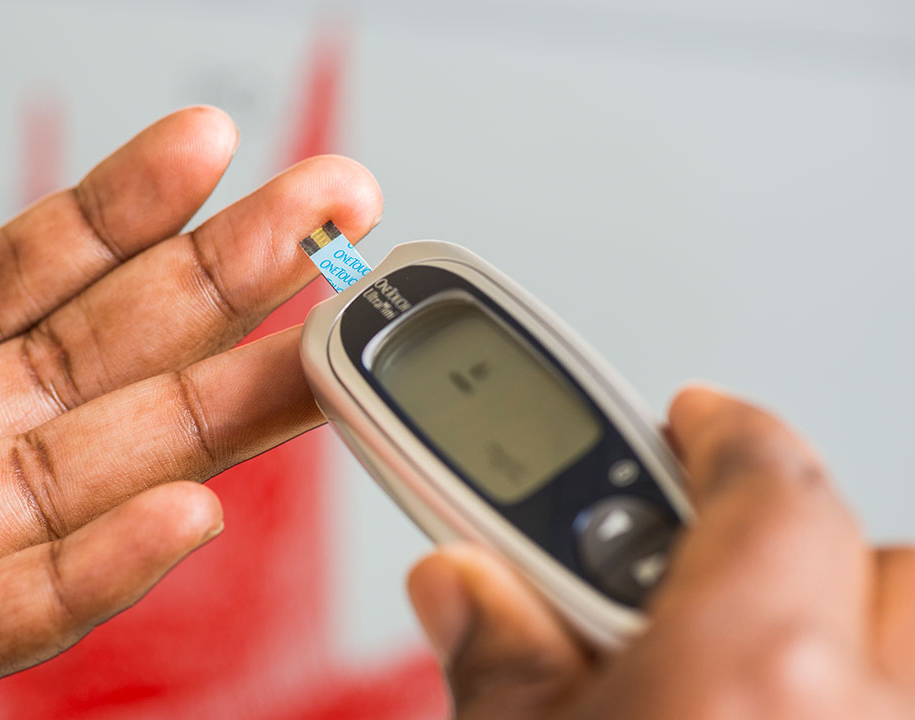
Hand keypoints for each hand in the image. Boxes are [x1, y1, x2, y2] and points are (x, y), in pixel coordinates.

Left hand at [0, 107, 381, 718]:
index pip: (2, 283)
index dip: (113, 214)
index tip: (213, 150)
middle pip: (75, 374)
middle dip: (213, 295)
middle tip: (329, 225)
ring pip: (65, 490)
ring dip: (202, 421)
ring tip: (319, 358)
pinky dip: (87, 573)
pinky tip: (187, 509)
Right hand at [408, 387, 914, 719]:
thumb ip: (494, 655)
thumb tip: (462, 581)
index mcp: (754, 667)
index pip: (765, 479)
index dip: (720, 429)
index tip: (688, 415)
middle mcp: (862, 708)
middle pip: (869, 551)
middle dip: (788, 529)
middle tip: (697, 551)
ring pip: (906, 631)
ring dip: (834, 615)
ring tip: (728, 637)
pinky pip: (895, 694)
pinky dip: (843, 687)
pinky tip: (762, 699)